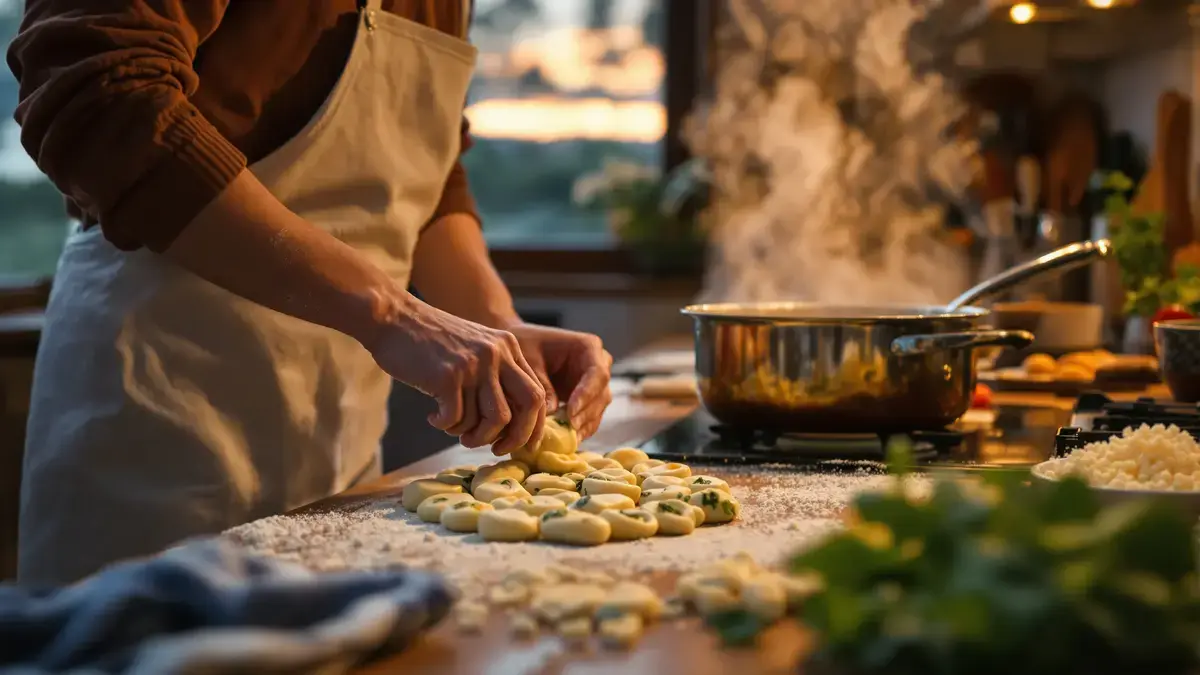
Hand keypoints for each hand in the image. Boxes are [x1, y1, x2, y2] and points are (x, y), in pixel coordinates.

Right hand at [366, 297, 546, 453]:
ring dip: (473, 435)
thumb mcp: (475, 348)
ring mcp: (474, 364)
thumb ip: (495, 376)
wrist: (392, 317)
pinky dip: (444, 426)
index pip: (537, 393)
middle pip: (526, 407)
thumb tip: (508, 425)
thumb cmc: (430, 341)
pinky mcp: (447, 376)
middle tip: (495, 449)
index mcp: (508, 347)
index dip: (534, 425)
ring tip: (453, 428)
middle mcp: (497, 354)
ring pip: (492, 420)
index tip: (524, 446)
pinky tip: (433, 416)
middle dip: (514, 437)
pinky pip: (456, 419)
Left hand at [507, 323, 612, 438]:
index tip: (570, 411)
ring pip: (598, 408)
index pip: (597, 373)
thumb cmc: (526, 346)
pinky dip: (580, 429)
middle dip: (586, 412)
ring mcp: (594, 384)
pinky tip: (567, 439)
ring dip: (584, 424)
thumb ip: (542, 385)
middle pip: (602, 393)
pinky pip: (590, 417)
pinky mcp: (587, 399)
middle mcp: (598, 365)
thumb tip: (552, 412)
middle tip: (569, 427)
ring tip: (566, 437)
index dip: (586, 394)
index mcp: (588, 347)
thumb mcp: (530, 362)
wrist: (522, 346)